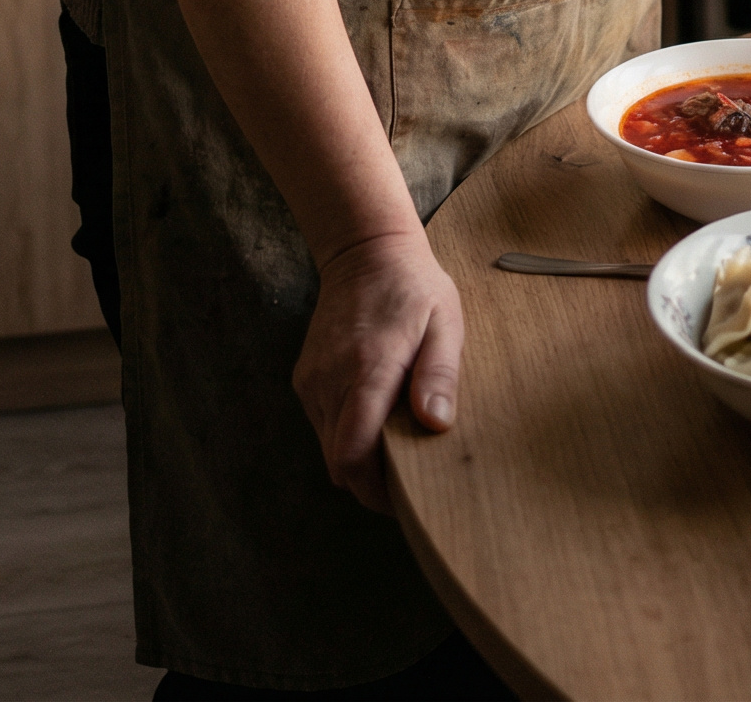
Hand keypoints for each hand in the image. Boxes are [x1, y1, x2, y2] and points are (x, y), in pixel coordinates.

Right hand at [292, 230, 462, 513]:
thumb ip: (439, 374)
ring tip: (395, 441)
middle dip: (369, 481)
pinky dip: (345, 432)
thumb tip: (435, 425)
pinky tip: (374, 414)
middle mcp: (331, 379)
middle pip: (338, 462)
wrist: (365, 250)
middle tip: (407, 477)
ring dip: (357, 456)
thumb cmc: (414, 287)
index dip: (374, 492)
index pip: (353, 456)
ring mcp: (313, 379)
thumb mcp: (444, 322)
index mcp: (368, 369)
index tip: (404, 499)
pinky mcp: (305, 377)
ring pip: (327, 447)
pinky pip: (322, 424)